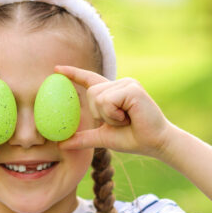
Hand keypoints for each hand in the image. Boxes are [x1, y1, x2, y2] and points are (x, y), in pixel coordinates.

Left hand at [54, 65, 172, 157]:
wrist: (155, 143)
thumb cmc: (133, 138)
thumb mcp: (103, 137)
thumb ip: (83, 138)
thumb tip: (62, 144)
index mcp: (112, 92)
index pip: (89, 79)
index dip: (72, 74)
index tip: (56, 69)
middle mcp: (120, 84)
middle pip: (91, 93)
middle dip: (100, 114)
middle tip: (120, 121)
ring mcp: (127, 84)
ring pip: (98, 98)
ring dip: (108, 116)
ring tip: (126, 119)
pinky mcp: (132, 88)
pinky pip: (108, 101)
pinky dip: (114, 114)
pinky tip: (130, 117)